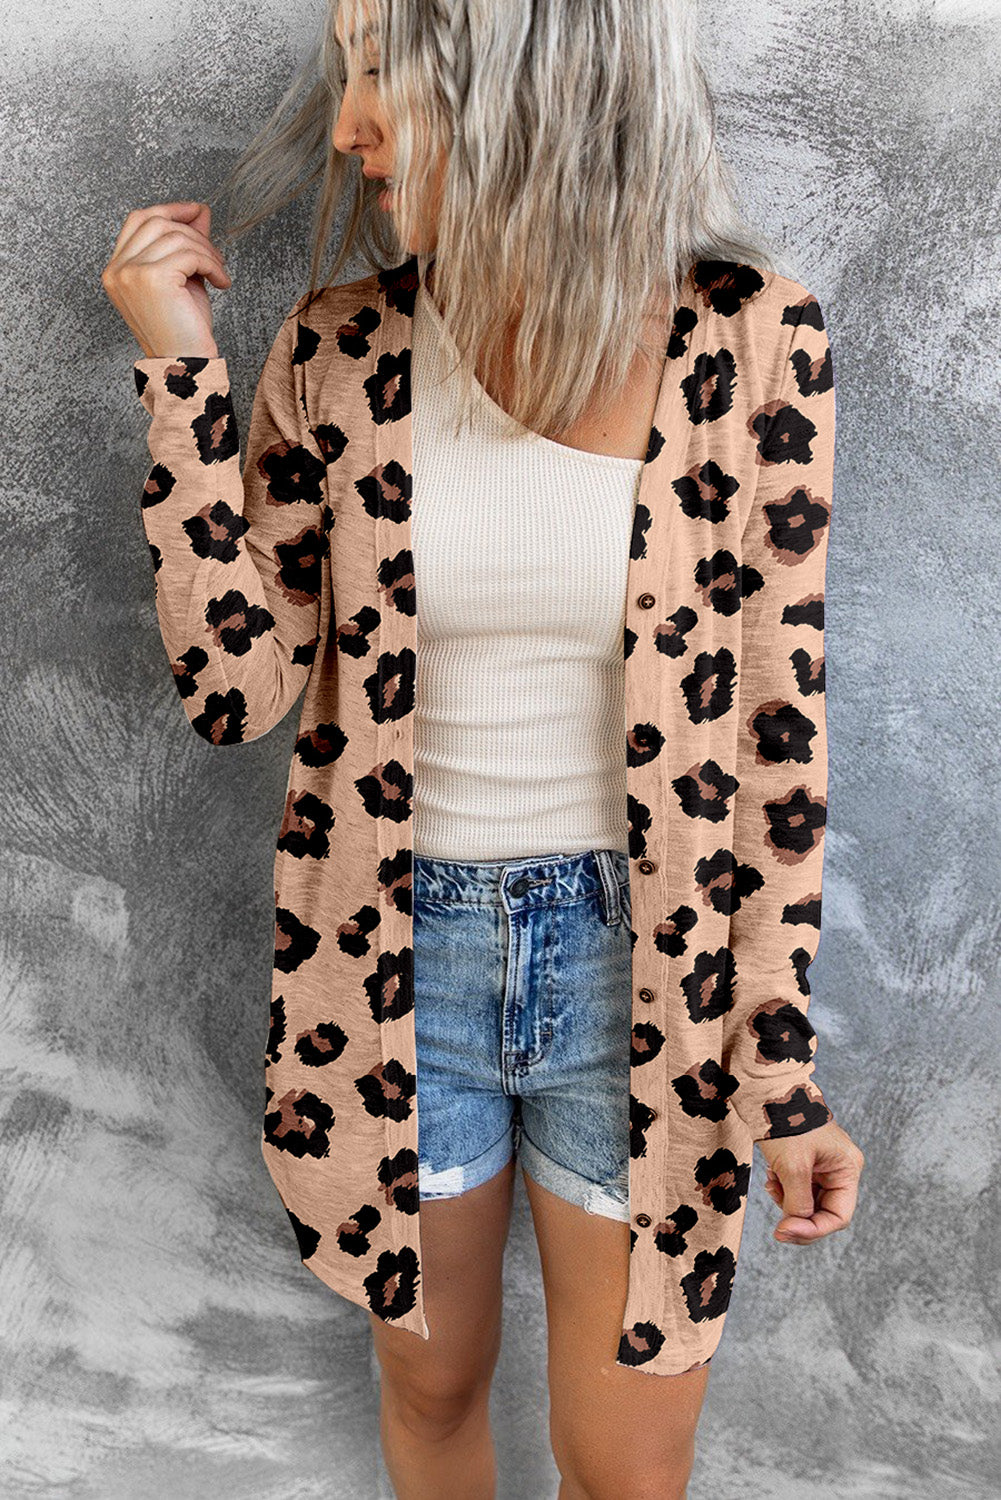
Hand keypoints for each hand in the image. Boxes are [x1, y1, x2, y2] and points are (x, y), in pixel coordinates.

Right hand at [100, 200, 230, 358]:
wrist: (184, 365)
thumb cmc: (182, 329)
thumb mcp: (183, 278)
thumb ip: (185, 243)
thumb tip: (200, 210)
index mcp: (116, 270)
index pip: (138, 220)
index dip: (169, 209)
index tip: (196, 212)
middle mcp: (117, 270)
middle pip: (157, 222)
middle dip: (193, 231)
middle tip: (215, 253)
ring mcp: (131, 273)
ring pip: (176, 236)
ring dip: (206, 251)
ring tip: (219, 272)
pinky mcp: (152, 278)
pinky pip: (189, 254)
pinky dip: (212, 264)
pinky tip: (221, 281)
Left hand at [757, 1120, 863, 1244]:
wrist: (766, 1088)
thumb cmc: (785, 1120)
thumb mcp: (792, 1166)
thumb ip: (798, 1202)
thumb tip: (794, 1228)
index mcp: (847, 1168)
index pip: (838, 1216)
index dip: (812, 1230)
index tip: (784, 1232)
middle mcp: (839, 1168)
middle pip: (823, 1212)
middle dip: (798, 1217)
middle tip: (777, 1225)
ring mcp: (822, 1165)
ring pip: (808, 1202)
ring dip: (787, 1202)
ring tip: (772, 1183)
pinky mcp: (805, 1161)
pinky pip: (797, 1188)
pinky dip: (783, 1190)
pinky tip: (771, 1177)